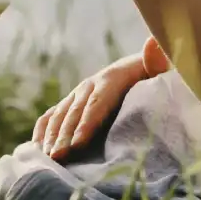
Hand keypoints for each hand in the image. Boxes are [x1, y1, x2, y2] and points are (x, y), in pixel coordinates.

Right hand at [32, 40, 172, 157]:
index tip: (77, 144)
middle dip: (65, 135)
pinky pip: (51, 116)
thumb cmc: (159, 77)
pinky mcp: (71, 103)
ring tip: (47, 158)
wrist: (146, 70)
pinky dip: (42, 131)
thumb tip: (153, 41)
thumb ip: (160, 60)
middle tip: (57, 158)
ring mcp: (78, 94)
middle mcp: (91, 84)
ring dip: (51, 136)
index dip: (86, 124)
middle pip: (75, 112)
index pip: (98, 103)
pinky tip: (36, 149)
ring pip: (60, 115)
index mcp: (113, 78)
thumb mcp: (164, 69)